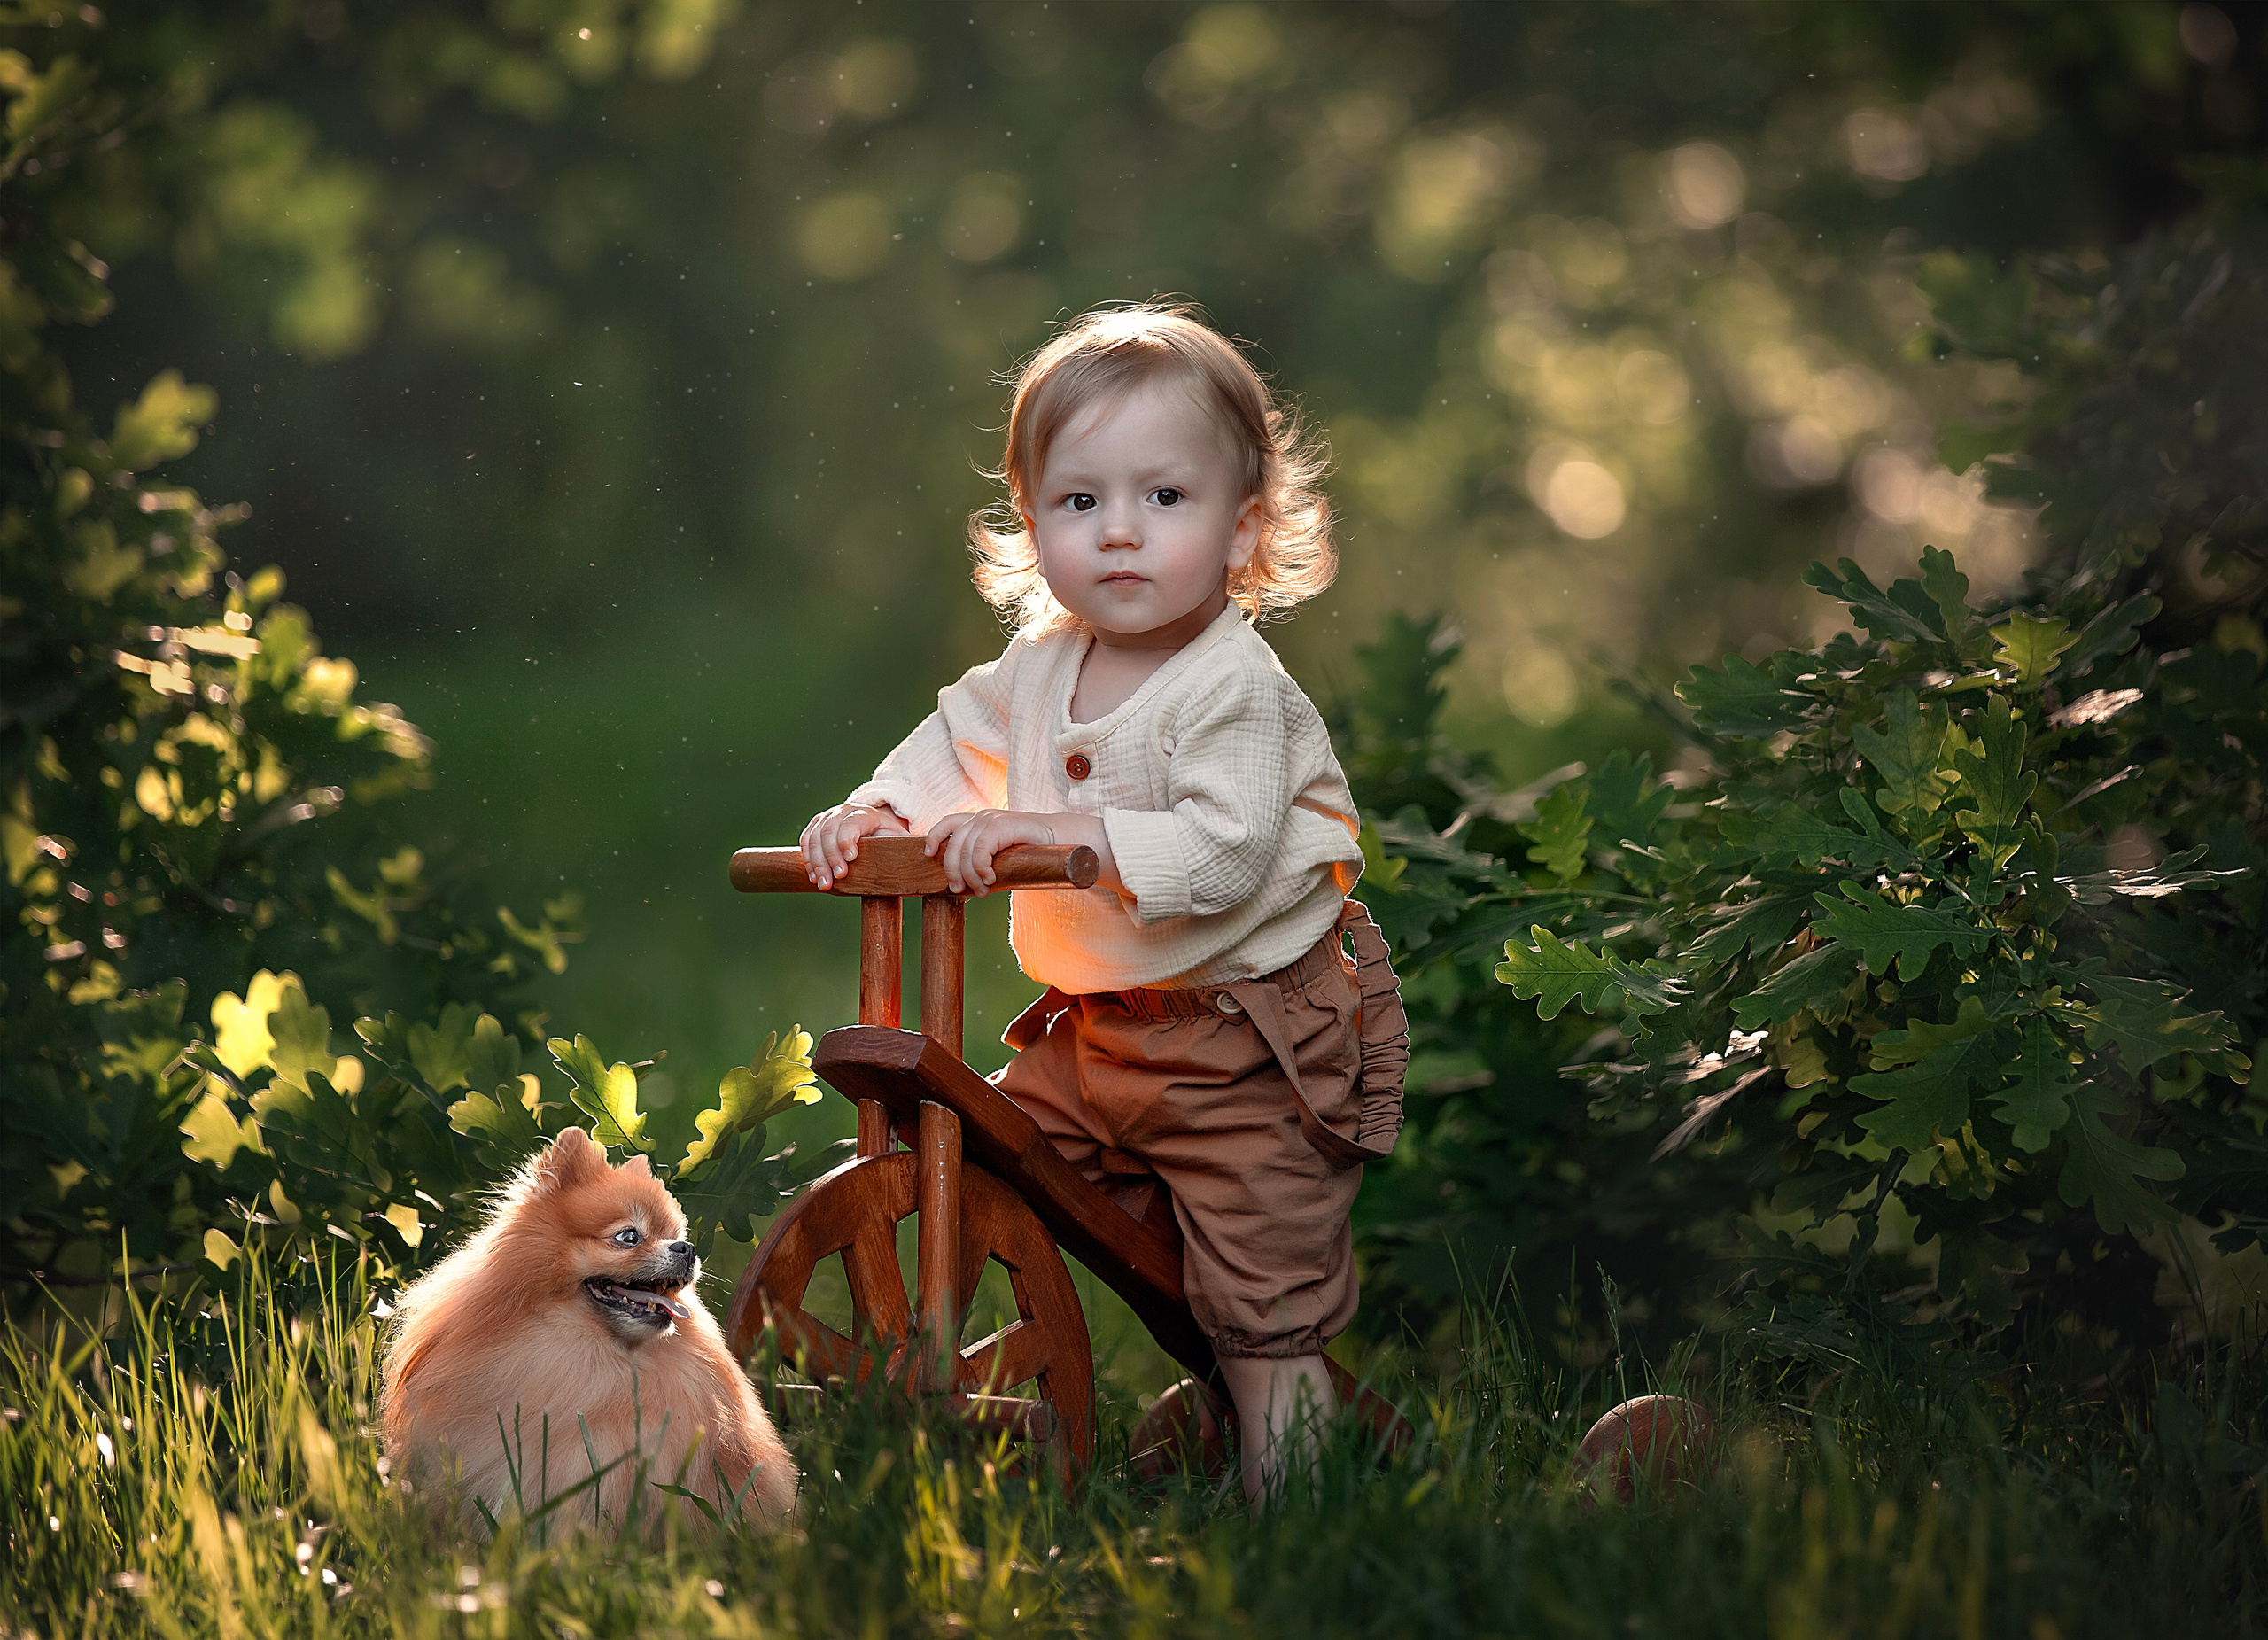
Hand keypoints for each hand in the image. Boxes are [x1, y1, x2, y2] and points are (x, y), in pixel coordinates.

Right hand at [800, 802, 909, 888]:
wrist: (877, 827)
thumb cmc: (891, 838)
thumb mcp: (902, 840)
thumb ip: (908, 848)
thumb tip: (922, 860)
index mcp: (867, 813)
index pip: (852, 823)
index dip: (848, 840)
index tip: (851, 859)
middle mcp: (845, 811)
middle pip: (830, 831)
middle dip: (831, 856)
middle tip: (837, 878)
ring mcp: (829, 817)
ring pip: (816, 836)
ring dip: (816, 861)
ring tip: (822, 883)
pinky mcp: (818, 825)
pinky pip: (807, 839)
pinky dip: (807, 857)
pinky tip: (813, 876)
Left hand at [923, 810, 1114, 896]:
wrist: (1064, 841)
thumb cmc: (1033, 853)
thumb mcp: (1001, 857)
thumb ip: (982, 864)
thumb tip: (963, 887)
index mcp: (979, 822)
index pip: (948, 824)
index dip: (934, 837)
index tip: (928, 854)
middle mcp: (981, 817)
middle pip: (952, 844)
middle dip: (952, 871)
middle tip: (960, 891)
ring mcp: (991, 819)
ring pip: (965, 850)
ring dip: (970, 876)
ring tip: (982, 891)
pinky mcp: (1003, 825)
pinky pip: (980, 849)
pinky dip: (981, 868)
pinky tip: (991, 879)